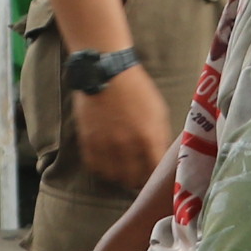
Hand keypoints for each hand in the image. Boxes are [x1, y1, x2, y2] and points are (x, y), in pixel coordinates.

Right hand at [66, 59, 172, 193]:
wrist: (107, 71)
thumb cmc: (137, 89)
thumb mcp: (159, 110)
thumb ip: (161, 136)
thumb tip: (162, 157)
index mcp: (149, 137)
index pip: (154, 172)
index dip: (155, 177)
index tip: (154, 176)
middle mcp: (127, 145)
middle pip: (133, 179)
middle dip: (138, 179)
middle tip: (139, 175)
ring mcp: (106, 145)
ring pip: (114, 176)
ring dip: (119, 176)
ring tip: (123, 170)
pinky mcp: (88, 141)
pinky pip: (95, 166)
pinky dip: (102, 168)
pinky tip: (108, 162)